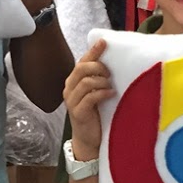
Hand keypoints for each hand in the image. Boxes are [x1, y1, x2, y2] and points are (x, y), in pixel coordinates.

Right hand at [62, 39, 111, 159]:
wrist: (89, 140)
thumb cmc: (95, 115)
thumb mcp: (97, 93)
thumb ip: (99, 79)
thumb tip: (113, 63)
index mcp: (74, 82)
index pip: (82, 61)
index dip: (93, 51)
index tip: (104, 42)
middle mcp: (69, 89)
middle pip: (81, 68)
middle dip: (98, 67)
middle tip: (110, 73)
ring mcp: (72, 101)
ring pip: (86, 82)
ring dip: (101, 82)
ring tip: (111, 87)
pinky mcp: (78, 113)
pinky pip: (90, 97)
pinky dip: (102, 93)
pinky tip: (111, 94)